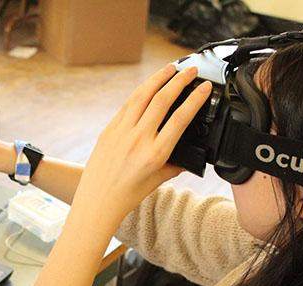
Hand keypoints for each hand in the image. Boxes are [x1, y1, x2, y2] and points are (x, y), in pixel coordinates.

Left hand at [72, 64, 211, 226]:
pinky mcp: (109, 129)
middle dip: (179, 80)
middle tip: (191, 70)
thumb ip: (176, 165)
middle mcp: (138, 139)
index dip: (195, 99)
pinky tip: (149, 85)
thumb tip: (190, 155)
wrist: (97, 200)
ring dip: (158, 78)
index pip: (181, 118)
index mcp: (155, 154)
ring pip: (142, 95)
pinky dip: (141, 91)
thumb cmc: (127, 194)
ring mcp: (121, 132)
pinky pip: (127, 104)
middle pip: (162, 99)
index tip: (205, 87)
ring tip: (171, 68)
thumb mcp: (158, 180)